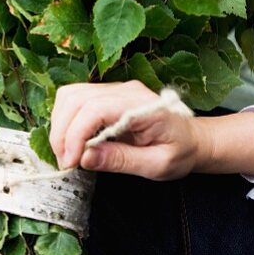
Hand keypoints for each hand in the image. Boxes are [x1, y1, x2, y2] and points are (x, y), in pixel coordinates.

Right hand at [50, 81, 253, 180]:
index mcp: (142, 105)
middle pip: (76, 98)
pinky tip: (73, 142)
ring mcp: (115, 89)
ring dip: (60, 125)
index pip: (95, 108)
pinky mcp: (106, 95)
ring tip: (67, 153)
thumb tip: (85, 157)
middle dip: (62, 132)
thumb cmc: (180, 152)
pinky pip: (76, 99)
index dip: (75, 135)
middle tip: (65, 162)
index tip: (71, 162)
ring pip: (71, 95)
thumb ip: (122, 160)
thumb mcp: (157, 165)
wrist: (193, 139)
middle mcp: (125, 90)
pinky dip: (66, 120)